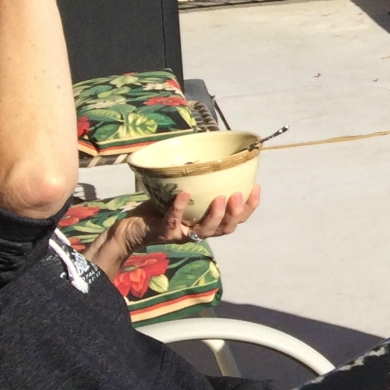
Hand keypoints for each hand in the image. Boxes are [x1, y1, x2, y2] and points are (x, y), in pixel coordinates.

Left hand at [132, 186, 261, 246]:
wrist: (133, 226)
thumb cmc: (160, 207)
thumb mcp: (184, 193)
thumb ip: (199, 184)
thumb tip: (214, 155)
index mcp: (209, 222)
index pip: (237, 219)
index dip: (250, 206)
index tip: (256, 187)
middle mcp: (199, 231)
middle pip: (226, 228)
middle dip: (235, 213)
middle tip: (237, 195)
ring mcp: (183, 233)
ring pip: (206, 230)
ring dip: (216, 215)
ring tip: (220, 198)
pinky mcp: (165, 232)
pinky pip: (174, 220)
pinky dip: (180, 207)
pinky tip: (184, 194)